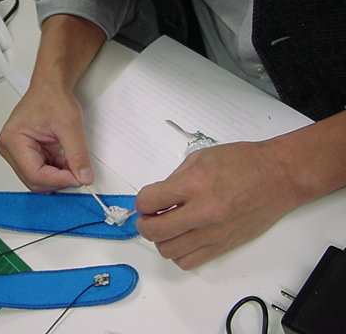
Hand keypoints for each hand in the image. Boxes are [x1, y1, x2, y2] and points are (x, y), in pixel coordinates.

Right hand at [0, 82, 92, 191]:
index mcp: (13, 140)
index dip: (59, 180)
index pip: (35, 174)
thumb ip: (77, 155)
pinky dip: (55, 172)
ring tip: (70, 162)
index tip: (78, 178)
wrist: (50, 87)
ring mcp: (15, 153)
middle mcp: (9, 148)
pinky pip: (40, 173)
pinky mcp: (24, 154)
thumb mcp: (70, 126)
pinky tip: (63, 160)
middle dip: (58, 180)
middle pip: (34, 180)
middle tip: (78, 173)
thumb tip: (84, 177)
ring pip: (37, 180)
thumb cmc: (52, 97)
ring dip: (57, 176)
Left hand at [134, 141, 299, 269]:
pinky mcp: (224, 246)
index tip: (145, 201)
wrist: (278, 177)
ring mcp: (214, 232)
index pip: (148, 201)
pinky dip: (179, 254)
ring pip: (169, 251)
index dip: (141, 202)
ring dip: (161, 240)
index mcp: (193, 185)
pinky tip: (183, 239)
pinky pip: (189, 261)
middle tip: (148, 217)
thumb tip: (157, 196)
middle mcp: (202, 212)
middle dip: (144, 224)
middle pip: (154, 231)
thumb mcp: (200, 158)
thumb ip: (174, 179)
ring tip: (167, 227)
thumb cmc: (244, 163)